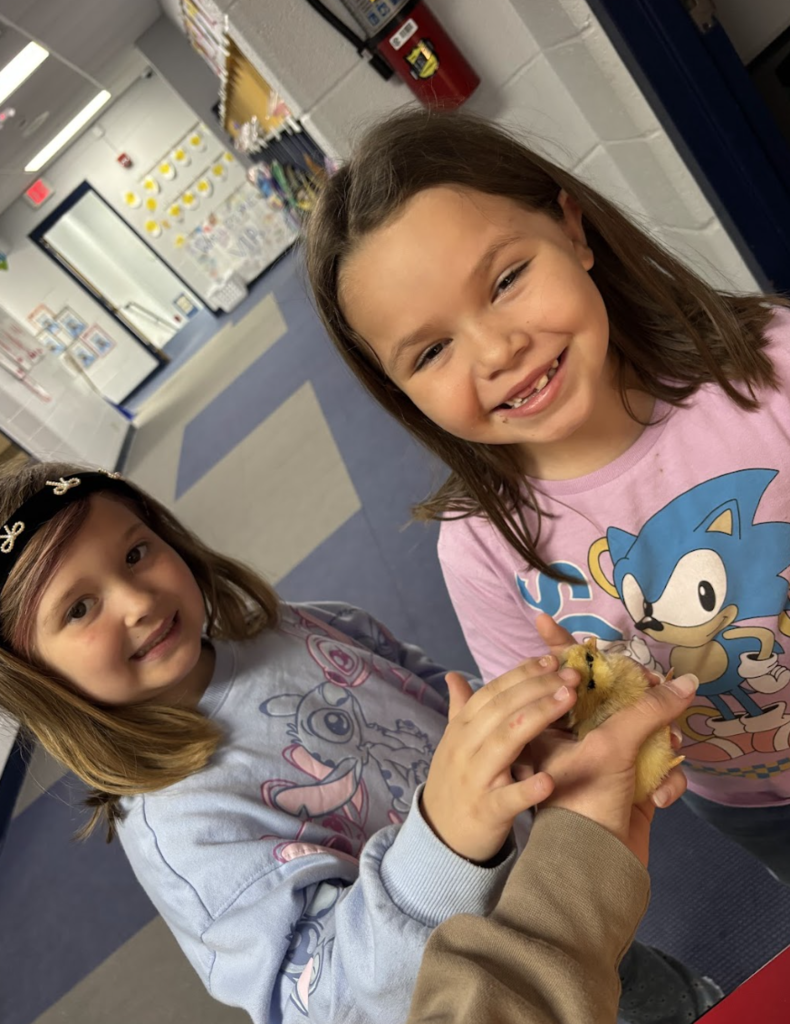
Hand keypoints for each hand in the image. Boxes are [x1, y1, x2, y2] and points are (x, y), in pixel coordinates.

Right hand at [421, 657, 580, 862]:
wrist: (439, 837)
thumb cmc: (456, 783)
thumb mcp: (454, 744)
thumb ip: (460, 709)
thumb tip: (454, 676)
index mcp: (461, 728)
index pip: (492, 692)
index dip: (522, 673)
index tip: (552, 659)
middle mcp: (465, 747)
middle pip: (502, 709)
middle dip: (538, 687)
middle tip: (572, 675)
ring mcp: (475, 778)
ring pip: (505, 741)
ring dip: (538, 717)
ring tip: (569, 700)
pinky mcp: (486, 811)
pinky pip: (507, 797)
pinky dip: (527, 788)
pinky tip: (550, 779)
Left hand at [531, 672, 698, 866]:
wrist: (593, 868)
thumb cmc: (584, 800)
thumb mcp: (610, 745)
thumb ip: (647, 710)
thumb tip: (685, 682)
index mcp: (553, 727)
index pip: (567, 679)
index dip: (583, 659)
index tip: (600, 648)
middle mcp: (577, 742)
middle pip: (618, 703)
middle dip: (646, 704)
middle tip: (661, 696)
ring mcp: (607, 765)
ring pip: (645, 734)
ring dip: (663, 743)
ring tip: (671, 749)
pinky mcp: (632, 788)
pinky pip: (658, 769)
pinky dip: (666, 781)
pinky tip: (659, 798)